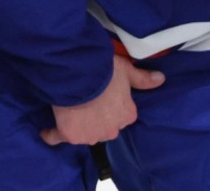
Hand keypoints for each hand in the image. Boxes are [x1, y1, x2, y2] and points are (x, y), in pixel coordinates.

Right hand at [41, 56, 163, 146]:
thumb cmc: (106, 71)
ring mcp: (89, 135)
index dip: (111, 106)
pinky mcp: (69, 136)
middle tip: (86, 101)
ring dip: (78, 125)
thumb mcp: (127, 71)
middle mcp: (111, 130)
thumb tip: (161, 80)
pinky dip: (52, 134)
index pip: (122, 116)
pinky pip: (57, 138)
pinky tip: (48, 129)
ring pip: (84, 134)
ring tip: (69, 108)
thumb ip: (143, 79)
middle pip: (103, 128)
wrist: (81, 75)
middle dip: (96, 119)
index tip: (103, 97)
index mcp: (127, 115)